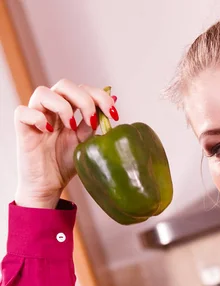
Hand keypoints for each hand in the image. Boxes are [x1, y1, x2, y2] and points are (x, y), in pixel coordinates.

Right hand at [13, 79, 116, 207]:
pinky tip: (48, 131)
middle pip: (64, 85)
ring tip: (71, 127)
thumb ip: (94, 122)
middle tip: (93, 122)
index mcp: (68, 109)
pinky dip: (37, 118)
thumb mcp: (87, 140)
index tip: (114, 115)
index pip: (83, 89)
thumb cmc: (66, 161)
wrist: (49, 184)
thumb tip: (113, 100)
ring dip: (63, 107)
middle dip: (84, 99)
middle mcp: (51, 109)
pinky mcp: (22, 128)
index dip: (100, 96)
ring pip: (43, 92)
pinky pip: (23, 111)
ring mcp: (35, 116)